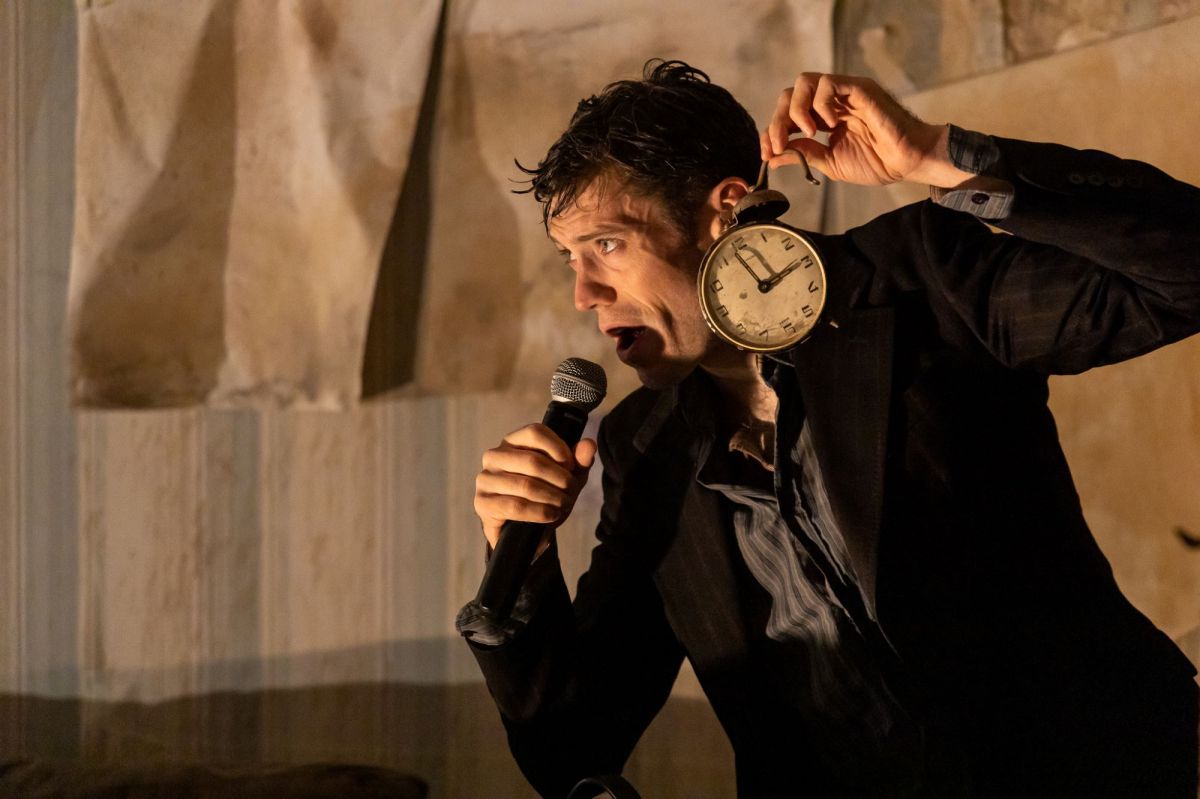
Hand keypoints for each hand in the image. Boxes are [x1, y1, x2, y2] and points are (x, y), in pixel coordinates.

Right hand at [474, 423, 597, 556]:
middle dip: (559, 479)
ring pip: (526, 485)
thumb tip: (589, 444)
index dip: (559, 449)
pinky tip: (551, 515)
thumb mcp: (566, 478)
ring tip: (563, 505)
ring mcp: (485, 479)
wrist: (526, 531)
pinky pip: (515, 506)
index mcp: (513, 441)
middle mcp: (494, 456)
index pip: (535, 432)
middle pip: (533, 460)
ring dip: (552, 497)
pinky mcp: (483, 503)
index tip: (571, 467)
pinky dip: (539, 512)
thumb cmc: (545, 496)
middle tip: (571, 491)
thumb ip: (579, 461)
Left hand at [761, 73, 970, 187]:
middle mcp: (831, 101)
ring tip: (808, 133)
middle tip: (779, 145)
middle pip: (789, 95)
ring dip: (796, 110)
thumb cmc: (876, 162)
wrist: (906, 163)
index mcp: (822, 118)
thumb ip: (803, 155)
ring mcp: (845, 93)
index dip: (772, 131)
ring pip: (804, 82)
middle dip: (777, 121)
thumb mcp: (830, 163)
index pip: (787, 114)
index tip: (767, 153)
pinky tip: (829, 125)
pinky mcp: (859, 89)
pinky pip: (828, 83)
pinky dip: (820, 104)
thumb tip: (772, 157)